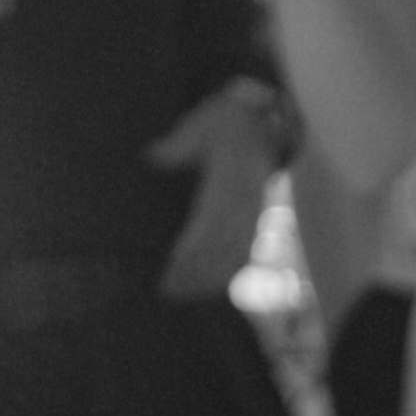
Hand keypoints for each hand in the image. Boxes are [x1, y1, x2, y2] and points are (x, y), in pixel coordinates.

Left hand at [151, 82, 284, 299]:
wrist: (261, 120)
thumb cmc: (224, 122)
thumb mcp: (199, 126)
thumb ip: (179, 145)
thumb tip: (153, 156)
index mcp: (228, 181)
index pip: (209, 222)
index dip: (192, 248)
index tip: (171, 264)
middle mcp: (243, 202)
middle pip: (220, 247)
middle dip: (196, 272)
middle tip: (169, 291)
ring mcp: (251, 213)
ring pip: (233, 253)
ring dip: (209, 277)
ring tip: (184, 295)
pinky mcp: (254, 219)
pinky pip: (245, 250)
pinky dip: (229, 271)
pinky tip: (213, 287)